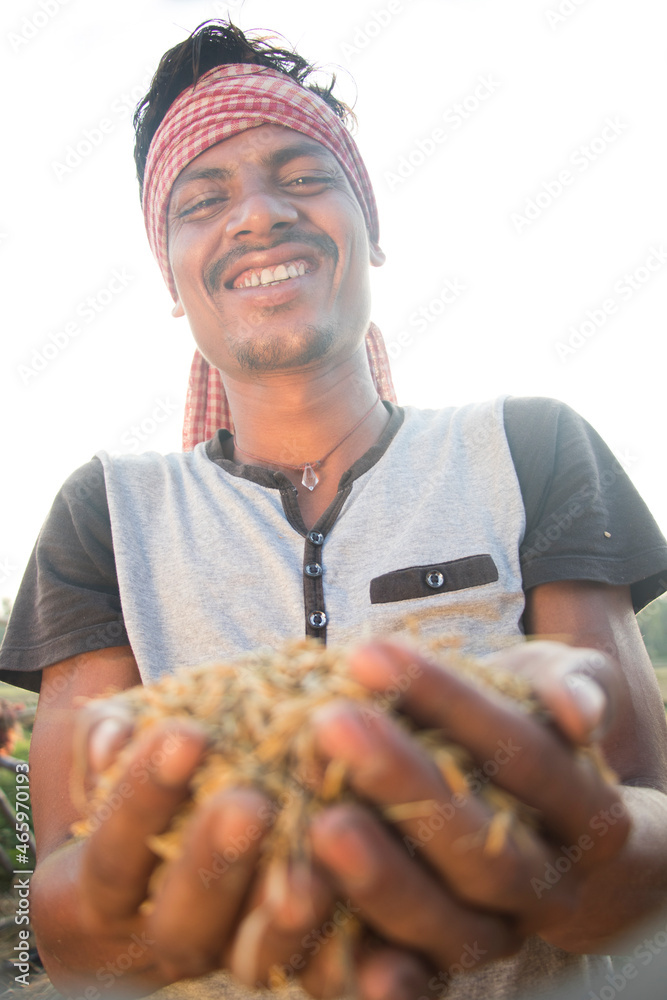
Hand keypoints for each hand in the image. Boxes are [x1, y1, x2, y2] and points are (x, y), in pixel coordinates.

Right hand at [70, 705, 337, 991]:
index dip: (145, 797)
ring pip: (249, 958)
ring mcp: (223, 954)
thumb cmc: (145, 779)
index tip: (186, 735)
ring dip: (284, 917)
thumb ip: (106, 733)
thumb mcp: (118, 749)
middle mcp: (160, 936)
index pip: (115, 851)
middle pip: (180, 922)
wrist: (168, 850)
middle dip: (214, 862)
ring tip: (316, 871)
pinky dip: (344, 949)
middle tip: (250, 806)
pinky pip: (312, 968)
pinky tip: (369, 909)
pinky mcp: (282, 958)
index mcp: (104, 890)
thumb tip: (115, 740)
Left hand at [307, 640, 629, 997]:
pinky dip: (365, 962)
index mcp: (591, 816)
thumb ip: (570, 685)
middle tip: (330, 723)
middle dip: (404, 783)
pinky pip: (410, 976)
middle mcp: (552, 888)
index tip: (370, 652)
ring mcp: (499, 934)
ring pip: (447, 923)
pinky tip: (311, 915)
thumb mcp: (560, 686)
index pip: (525, 757)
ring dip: (378, 874)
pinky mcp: (444, 964)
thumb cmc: (534, 724)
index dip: (451, 702)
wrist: (536, 814)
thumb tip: (578, 710)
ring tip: (316, 816)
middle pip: (486, 850)